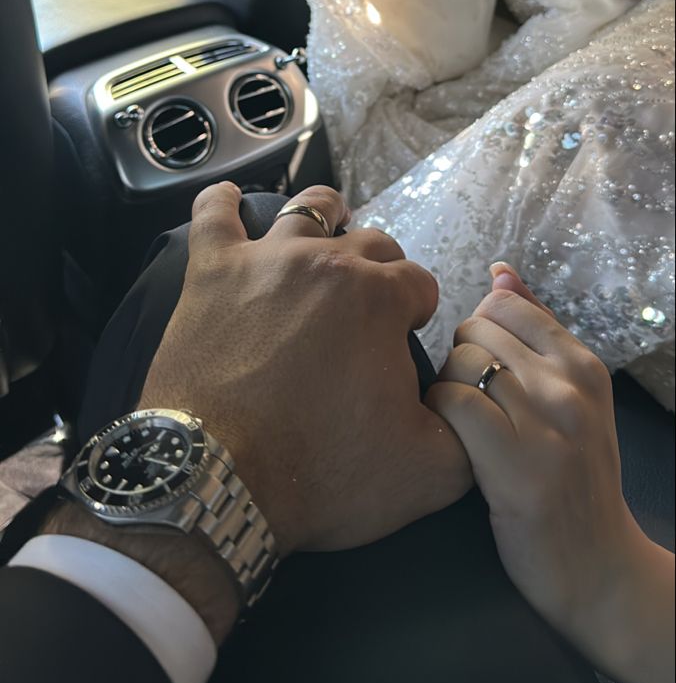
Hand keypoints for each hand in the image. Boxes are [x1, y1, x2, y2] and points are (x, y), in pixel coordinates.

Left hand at [141, 182, 470, 557]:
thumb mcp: (428, 472)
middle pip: (371, 242)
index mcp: (379, 298)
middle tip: (366, 312)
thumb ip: (468, 428)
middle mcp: (325, 261)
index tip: (403, 341)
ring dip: (326, 219)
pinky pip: (213, 214)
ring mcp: (263, 258)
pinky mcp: (210, 270)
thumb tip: (469, 400)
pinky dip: (223, 203)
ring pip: (307, 210)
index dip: (417, 313)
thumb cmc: (321, 476)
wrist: (218, 482)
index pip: (419, 284)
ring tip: (326, 236)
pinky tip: (228, 201)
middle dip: (380, 271)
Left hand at [425, 264, 674, 682]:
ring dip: (445, 391)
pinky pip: (451, 402)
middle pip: (475, 331)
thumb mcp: (571, 400)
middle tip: (467, 405)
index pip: (505, 305)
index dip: (477, 334)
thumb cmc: (571, 480)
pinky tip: (448, 443)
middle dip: (457, 362)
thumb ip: (535, 334)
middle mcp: (570, 385)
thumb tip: (500, 272)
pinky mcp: (515, 462)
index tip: (481, 372)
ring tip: (460, 426)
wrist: (599, 571)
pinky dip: (438, 417)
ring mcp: (547, 422)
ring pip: (461, 362)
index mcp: (583, 364)